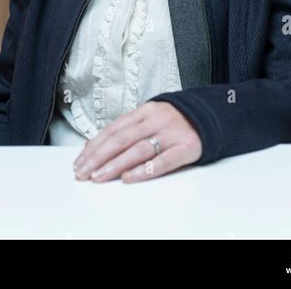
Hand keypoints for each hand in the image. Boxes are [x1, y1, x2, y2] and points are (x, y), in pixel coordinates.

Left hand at [73, 101, 202, 182]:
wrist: (210, 115)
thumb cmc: (174, 120)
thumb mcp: (150, 117)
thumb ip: (127, 129)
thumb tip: (94, 145)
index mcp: (145, 111)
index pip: (114, 128)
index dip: (95, 145)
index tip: (80, 161)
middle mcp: (156, 120)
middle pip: (122, 139)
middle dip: (99, 157)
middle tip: (84, 172)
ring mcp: (172, 133)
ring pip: (139, 150)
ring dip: (115, 165)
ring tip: (99, 176)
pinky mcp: (187, 147)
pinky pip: (164, 161)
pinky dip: (145, 170)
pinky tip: (129, 177)